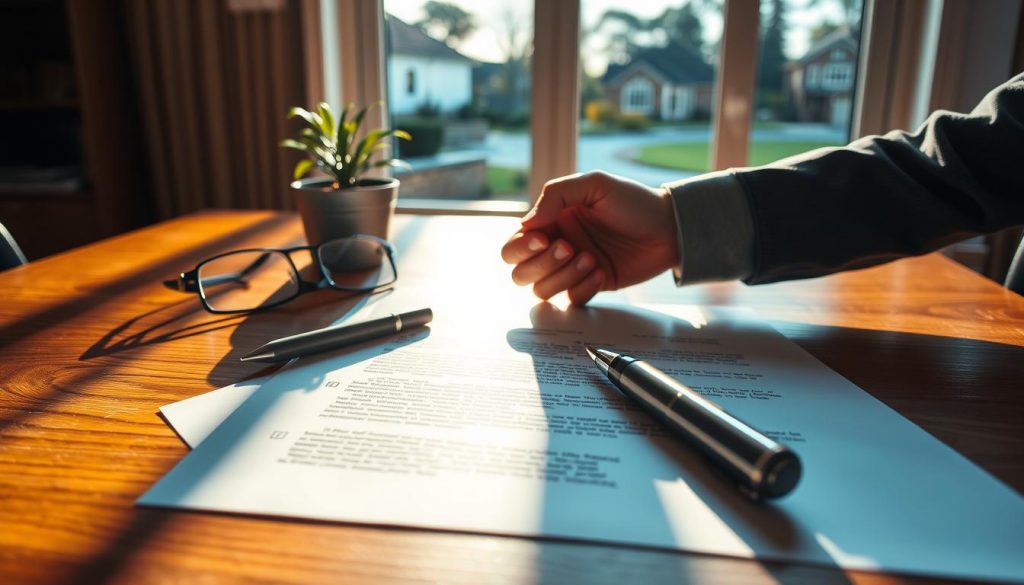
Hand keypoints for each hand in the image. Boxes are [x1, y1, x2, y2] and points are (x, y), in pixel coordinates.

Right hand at [500, 171, 680, 304]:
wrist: (670, 227)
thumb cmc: (634, 201)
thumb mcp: (594, 184)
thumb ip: (555, 196)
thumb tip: (526, 225)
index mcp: (550, 221)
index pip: (514, 244)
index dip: (521, 247)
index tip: (544, 238)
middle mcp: (556, 245)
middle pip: (520, 272)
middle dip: (541, 264)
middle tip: (569, 248)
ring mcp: (572, 269)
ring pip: (542, 289)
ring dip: (564, 276)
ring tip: (592, 258)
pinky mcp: (591, 285)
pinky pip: (571, 299)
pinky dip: (583, 288)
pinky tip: (603, 272)